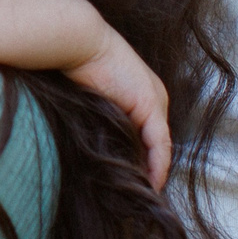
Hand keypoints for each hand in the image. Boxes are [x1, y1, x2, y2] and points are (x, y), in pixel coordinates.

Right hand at [65, 29, 170, 190]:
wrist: (79, 42)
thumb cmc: (77, 66)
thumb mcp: (92, 99)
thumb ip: (101, 119)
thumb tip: (95, 147)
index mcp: (141, 94)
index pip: (149, 135)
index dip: (145, 160)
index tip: (136, 183)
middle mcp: (154, 98)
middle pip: (156, 143)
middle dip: (149, 169)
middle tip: (141, 196)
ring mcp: (155, 102)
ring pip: (160, 146)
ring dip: (154, 171)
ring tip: (145, 195)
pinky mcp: (151, 106)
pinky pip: (159, 144)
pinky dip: (157, 166)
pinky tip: (151, 184)